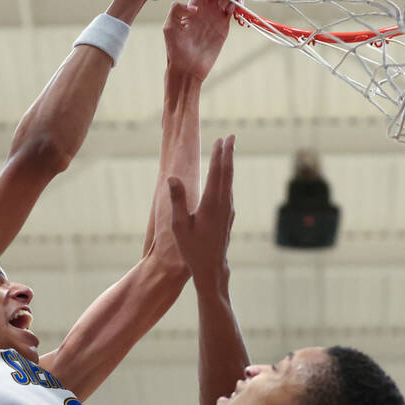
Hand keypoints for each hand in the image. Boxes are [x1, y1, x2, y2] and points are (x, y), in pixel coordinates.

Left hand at [164, 0, 234, 80]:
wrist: (188, 69)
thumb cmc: (175, 49)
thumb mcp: (169, 27)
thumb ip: (176, 11)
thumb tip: (194, 7)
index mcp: (193, 5)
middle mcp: (205, 8)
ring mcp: (216, 17)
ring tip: (225, 5)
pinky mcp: (224, 27)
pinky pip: (233, 10)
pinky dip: (236, 5)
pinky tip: (231, 10)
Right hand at [168, 136, 234, 283]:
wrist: (211, 268)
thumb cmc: (192, 248)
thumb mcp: (179, 226)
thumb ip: (177, 201)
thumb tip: (172, 178)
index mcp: (212, 204)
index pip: (217, 173)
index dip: (219, 155)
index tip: (221, 139)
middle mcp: (224, 204)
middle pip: (227, 173)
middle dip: (229, 154)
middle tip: (231, 136)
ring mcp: (228, 210)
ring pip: (230, 182)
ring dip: (229, 164)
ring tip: (228, 150)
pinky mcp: (228, 215)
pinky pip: (229, 191)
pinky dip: (227, 178)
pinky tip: (225, 176)